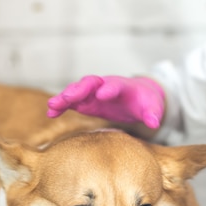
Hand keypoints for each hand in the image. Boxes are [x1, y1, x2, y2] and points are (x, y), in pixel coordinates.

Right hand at [47, 75, 164, 128]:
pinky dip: (61, 106)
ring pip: (77, 90)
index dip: (109, 88)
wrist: (137, 97)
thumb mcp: (152, 107)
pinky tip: (50, 113)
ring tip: (52, 106)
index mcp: (123, 86)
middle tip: (67, 98)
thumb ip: (152, 114)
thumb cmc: (145, 101)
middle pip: (90, 83)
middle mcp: (105, 86)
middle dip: (79, 90)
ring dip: (64, 97)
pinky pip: (71, 102)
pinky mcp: (86, 101)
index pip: (115, 85)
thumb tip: (155, 123)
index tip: (102, 94)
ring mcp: (93, 93)